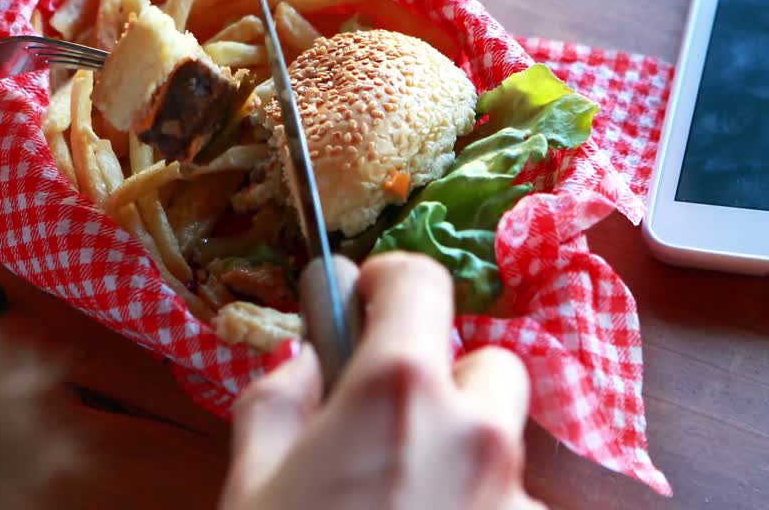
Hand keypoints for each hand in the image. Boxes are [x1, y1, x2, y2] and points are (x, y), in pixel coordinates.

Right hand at [219, 251, 545, 509]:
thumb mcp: (251, 480)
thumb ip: (277, 402)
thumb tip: (306, 363)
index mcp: (398, 390)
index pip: (421, 282)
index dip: (390, 283)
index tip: (366, 299)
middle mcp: (476, 432)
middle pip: (486, 366)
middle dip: (445, 385)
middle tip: (389, 429)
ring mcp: (518, 493)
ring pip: (502, 443)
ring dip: (463, 453)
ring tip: (407, 498)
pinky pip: (514, 501)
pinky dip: (482, 505)